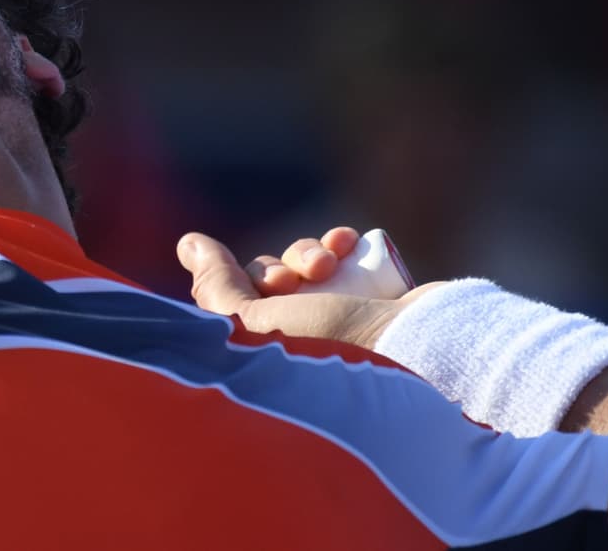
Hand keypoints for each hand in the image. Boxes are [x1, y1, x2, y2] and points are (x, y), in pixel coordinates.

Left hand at [177, 229, 442, 349]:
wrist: (419, 352)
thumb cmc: (328, 348)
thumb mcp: (252, 324)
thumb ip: (216, 287)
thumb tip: (188, 243)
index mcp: (262, 365)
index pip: (231, 306)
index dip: (239, 282)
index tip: (269, 286)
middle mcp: (297, 348)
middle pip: (267, 282)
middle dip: (279, 268)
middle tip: (298, 280)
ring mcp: (336, 326)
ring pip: (302, 267)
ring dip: (308, 253)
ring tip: (330, 263)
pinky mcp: (370, 305)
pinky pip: (342, 260)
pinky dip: (339, 244)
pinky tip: (349, 242)